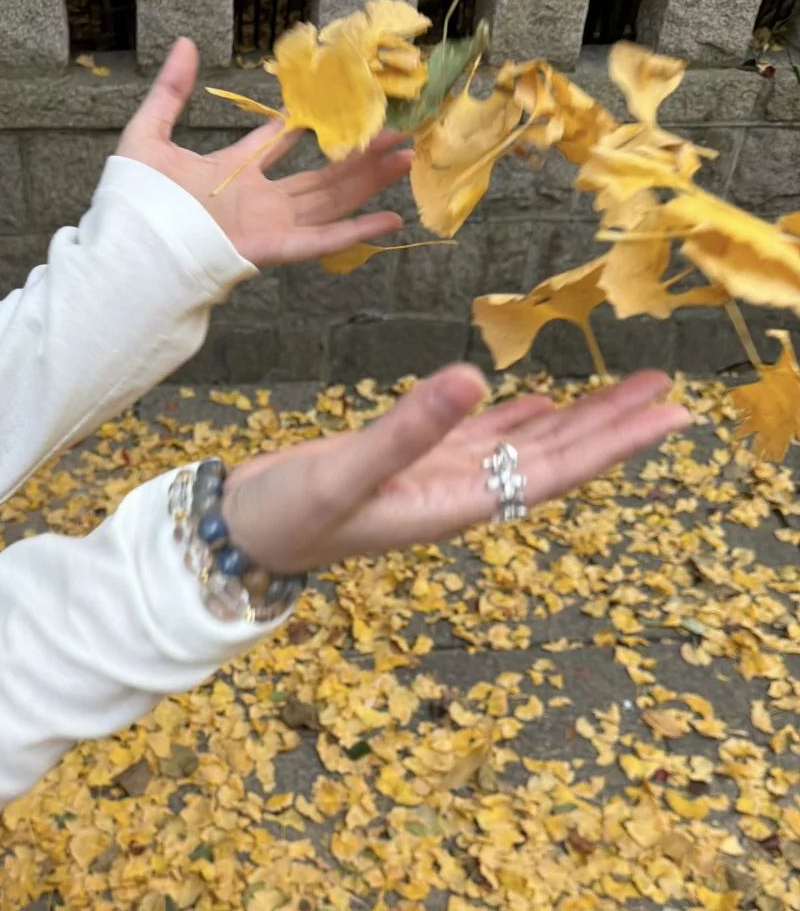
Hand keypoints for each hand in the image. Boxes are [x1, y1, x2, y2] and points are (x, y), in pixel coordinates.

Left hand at [116, 38, 412, 267]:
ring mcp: (267, 226)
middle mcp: (256, 201)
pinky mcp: (271, 248)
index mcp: (229, 174)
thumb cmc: (134, 202)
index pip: (273, 144)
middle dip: (357, 155)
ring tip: (403, 158)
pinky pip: (321, 241)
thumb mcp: (148, 134)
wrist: (130, 249)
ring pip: (330, 201)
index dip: (300, 125)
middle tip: (393, 132)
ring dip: (368, 182)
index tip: (334, 106)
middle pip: (318, 176)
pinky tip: (390, 219)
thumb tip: (184, 45)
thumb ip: (169, 92)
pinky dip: (356, 231)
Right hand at [221, 368, 691, 572]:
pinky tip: (540, 401)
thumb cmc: (286, 517)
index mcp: (455, 503)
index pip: (553, 471)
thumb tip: (477, 377)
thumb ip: (408, 430)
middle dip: (611, 426)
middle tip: (671, 392)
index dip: (613, 444)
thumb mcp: (344, 473)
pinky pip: (480, 437)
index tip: (669, 417)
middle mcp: (459, 493)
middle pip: (554, 457)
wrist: (240, 532)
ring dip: (576, 417)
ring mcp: (436, 477)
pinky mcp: (411, 461)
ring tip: (627, 389)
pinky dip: (516, 417)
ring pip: (523, 443)